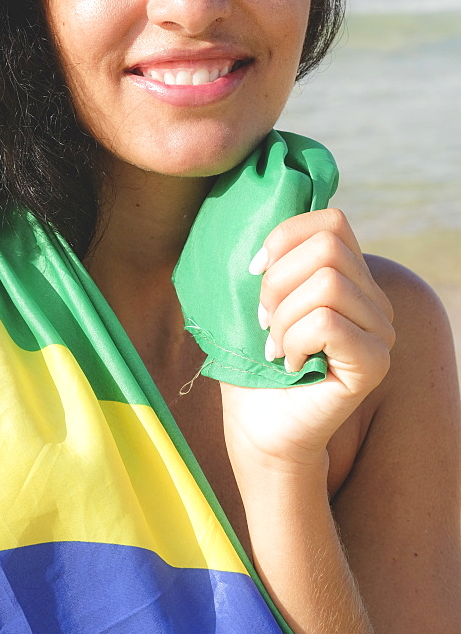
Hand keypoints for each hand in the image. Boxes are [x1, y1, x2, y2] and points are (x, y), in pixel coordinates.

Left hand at [220, 208, 395, 469]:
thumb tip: (255, 207)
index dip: (284, 237)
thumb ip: (269, 256)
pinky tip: (289, 363)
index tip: (254, 271)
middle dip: (278, 282)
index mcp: (350, 275)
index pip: (331, 221)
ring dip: (283, 317)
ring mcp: (380, 330)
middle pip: (327, 248)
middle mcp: (374, 299)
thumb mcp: (254, 296)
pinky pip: (327, 323)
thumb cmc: (252, 360)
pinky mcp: (374, 362)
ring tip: (276, 346)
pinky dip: (294, 340)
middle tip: (264, 321)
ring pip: (327, 284)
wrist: (258, 425)